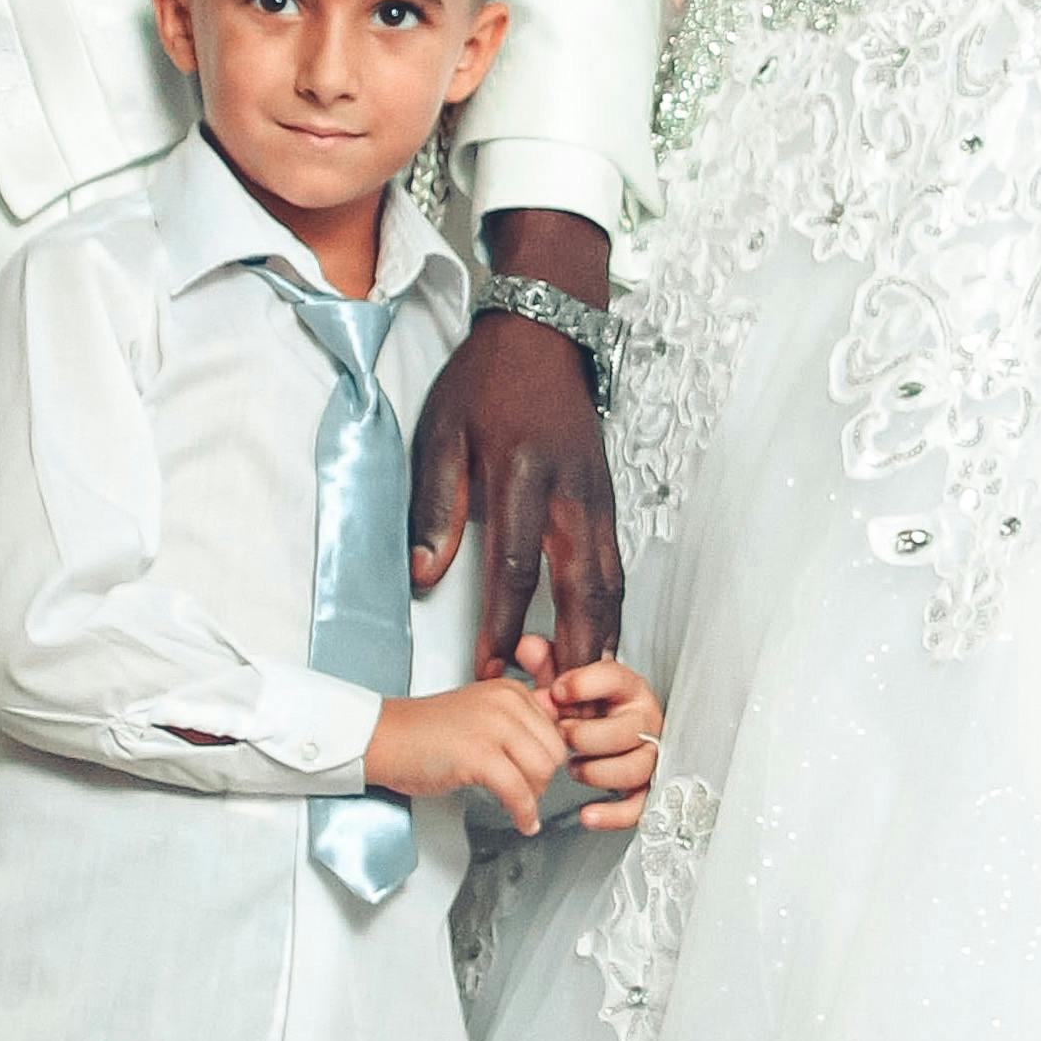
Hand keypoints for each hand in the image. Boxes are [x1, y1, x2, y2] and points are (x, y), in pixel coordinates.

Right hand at [367, 670, 569, 835]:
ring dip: (534, 797)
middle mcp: (505, 703)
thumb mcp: (480, 714)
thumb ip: (516, 723)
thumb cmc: (424, 732)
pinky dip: (524, 813)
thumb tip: (553, 746)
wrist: (382, 738)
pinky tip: (522, 821)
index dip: (547, 758)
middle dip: (543, 779)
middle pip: (555, 751)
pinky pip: (519, 792)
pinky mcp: (478, 756)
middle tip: (526, 792)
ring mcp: (492, 727)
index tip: (537, 774)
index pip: (556, 729)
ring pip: (542, 771)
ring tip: (518, 804)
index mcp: (509, 691)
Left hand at [413, 273, 620, 667]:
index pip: (516, 567)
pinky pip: (615, 567)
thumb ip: (435, 507)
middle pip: (581, 587)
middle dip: (573, 651)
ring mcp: (598, 497)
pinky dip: (611, 612)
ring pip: (609, 583)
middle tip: (561, 704)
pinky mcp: (609, 500)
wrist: (543, 336)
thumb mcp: (441, 434)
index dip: (504, 625)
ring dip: (600, 639)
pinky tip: (600, 642)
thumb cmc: (485, 384)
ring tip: (587, 690)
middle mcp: (571, 492)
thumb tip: (424, 575)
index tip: (492, 669)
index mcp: (523, 474)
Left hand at [519, 633, 660, 827]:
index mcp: (628, 689)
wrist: (603, 735)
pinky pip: (639, 807)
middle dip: (587, 737)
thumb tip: (527, 647)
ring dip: (597, 771)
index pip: (616, 678)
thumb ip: (546, 665)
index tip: (559, 691)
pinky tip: (587, 814)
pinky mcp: (645, 789)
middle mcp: (644, 721)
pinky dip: (613, 814)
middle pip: (628, 731)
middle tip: (563, 736)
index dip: (586, 684)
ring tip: (574, 768)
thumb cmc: (588, 709)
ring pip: (636, 768)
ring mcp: (649, 756)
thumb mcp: (566, 684)